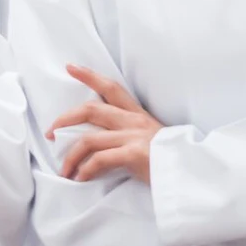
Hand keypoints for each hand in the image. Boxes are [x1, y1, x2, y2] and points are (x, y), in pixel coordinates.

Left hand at [47, 63, 162, 184]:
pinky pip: (99, 160)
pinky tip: (81, 178)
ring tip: (64, 170)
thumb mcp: (153, 138)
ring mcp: (133, 137)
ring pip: (88, 139)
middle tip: (50, 131)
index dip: (89, 76)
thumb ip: (131, 134)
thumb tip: (104, 140)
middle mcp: (134, 121)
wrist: (195, 173)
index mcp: (138, 115)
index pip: (111, 88)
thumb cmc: (173, 159)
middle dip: (65, 119)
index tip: (70, 67)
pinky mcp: (134, 154)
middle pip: (91, 109)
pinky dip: (85, 170)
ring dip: (70, 156)